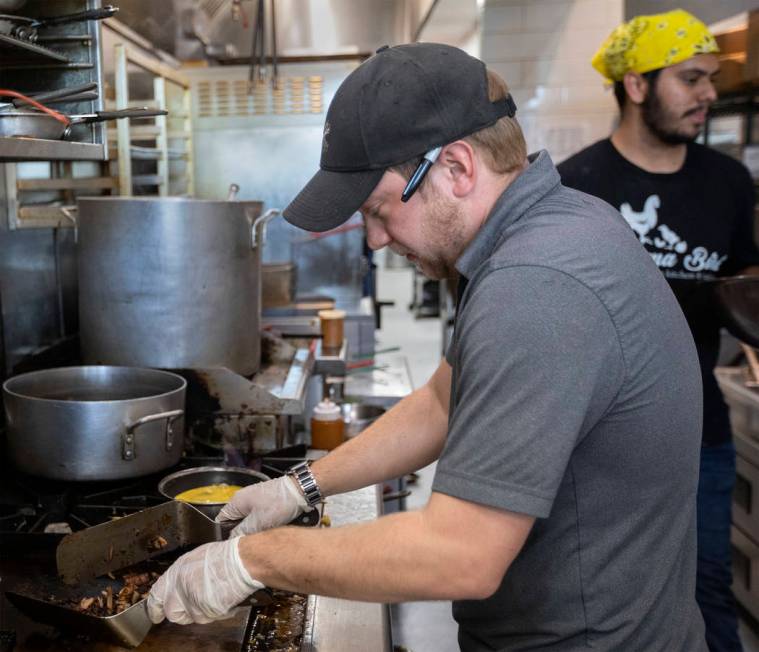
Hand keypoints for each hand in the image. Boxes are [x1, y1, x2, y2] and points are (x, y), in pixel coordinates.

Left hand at [146, 537, 262, 624]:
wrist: (239, 562)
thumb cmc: (221, 556)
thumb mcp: (194, 558)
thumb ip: (181, 575)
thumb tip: (177, 584)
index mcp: (174, 575)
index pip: (155, 598)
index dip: (154, 608)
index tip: (155, 614)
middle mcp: (179, 592)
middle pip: (173, 614)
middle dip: (183, 611)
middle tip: (196, 601)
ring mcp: (192, 605)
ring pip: (192, 617)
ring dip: (201, 610)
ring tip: (214, 594)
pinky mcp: (206, 614)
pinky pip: (208, 617)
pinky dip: (214, 611)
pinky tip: (222, 597)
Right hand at [216, 476, 310, 535]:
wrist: (299, 490)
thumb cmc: (279, 503)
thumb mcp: (257, 522)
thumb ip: (242, 532)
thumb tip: (233, 539)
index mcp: (236, 501)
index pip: (221, 520)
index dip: (224, 534)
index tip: (230, 544)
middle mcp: (243, 499)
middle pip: (235, 521)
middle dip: (240, 532)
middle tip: (247, 543)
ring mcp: (254, 499)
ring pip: (247, 520)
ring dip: (252, 529)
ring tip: (258, 537)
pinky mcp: (265, 502)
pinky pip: (257, 516)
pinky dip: (261, 523)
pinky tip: (267, 530)